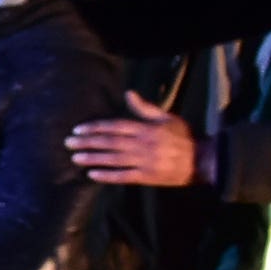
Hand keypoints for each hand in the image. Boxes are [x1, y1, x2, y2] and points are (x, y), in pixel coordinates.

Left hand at [68, 90, 202, 186]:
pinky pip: (123, 176)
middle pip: (110, 142)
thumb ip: (145, 108)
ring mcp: (144, 161)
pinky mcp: (147, 176)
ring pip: (113, 159)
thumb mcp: (166, 117)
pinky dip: (107, 176)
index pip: (115, 126)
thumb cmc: (183, 136)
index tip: (78, 129)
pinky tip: (92, 174)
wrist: (202, 159)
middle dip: (87, 142)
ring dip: (93, 158)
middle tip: (68, 143)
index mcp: (146, 128)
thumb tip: (129, 93)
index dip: (95, 128)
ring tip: (75, 158)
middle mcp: (142, 144)